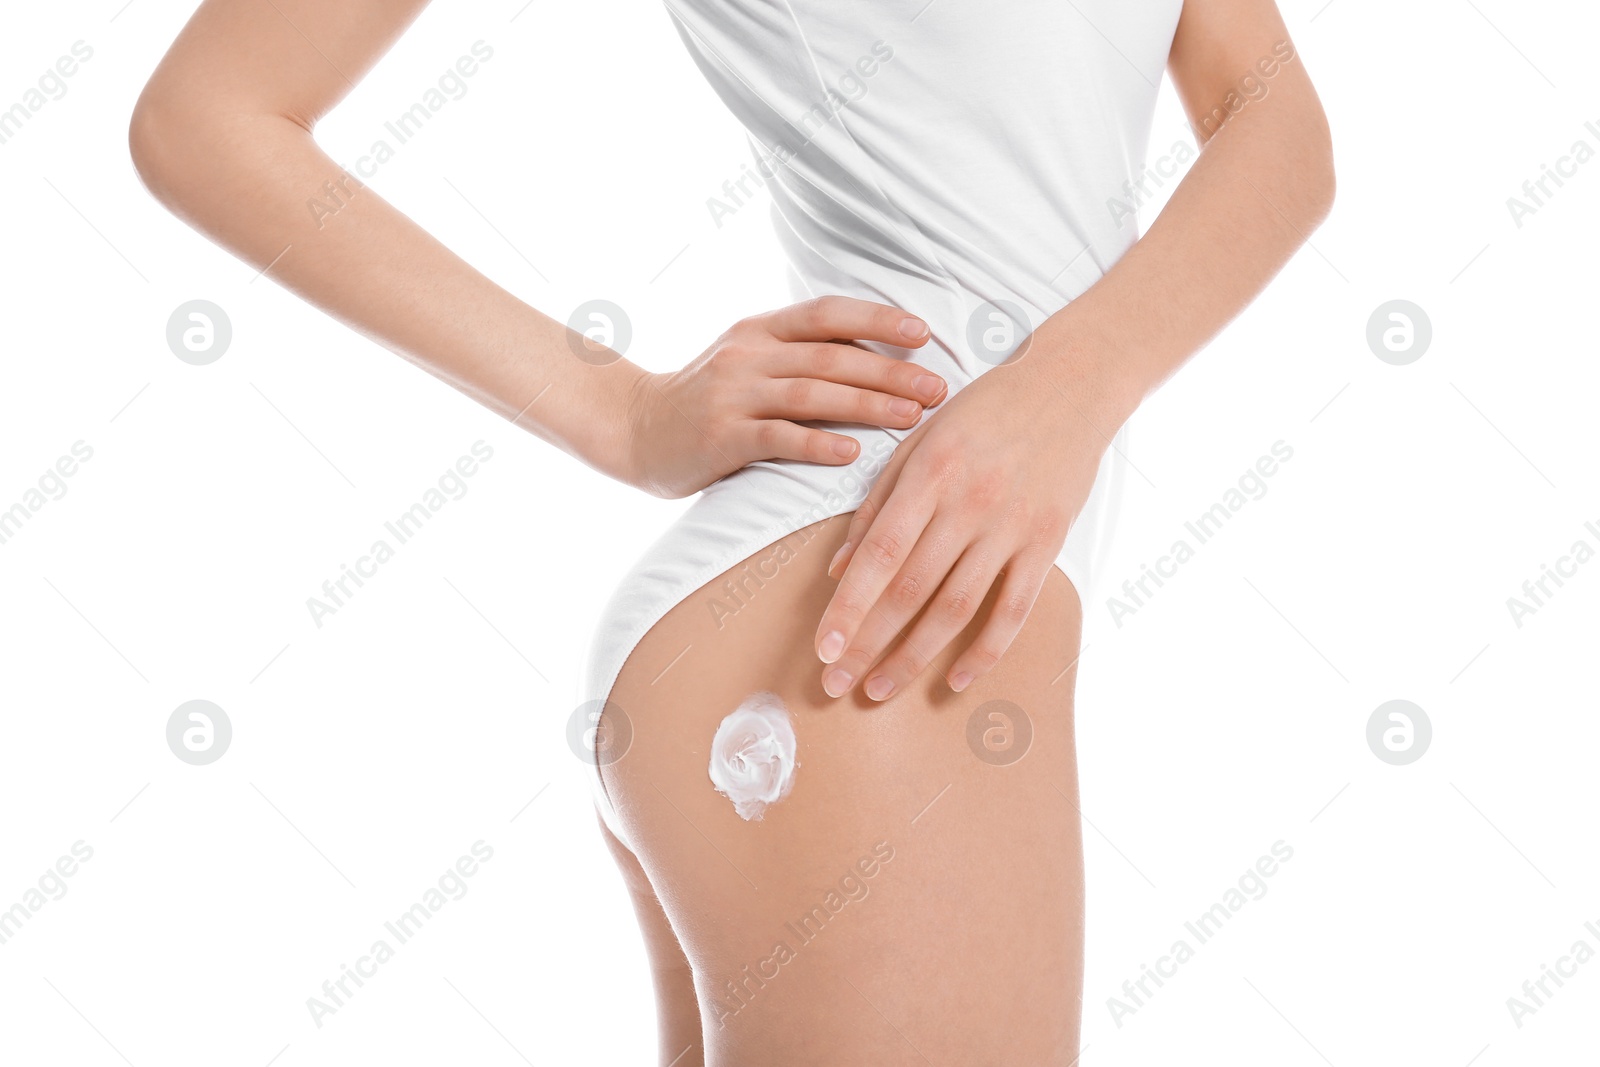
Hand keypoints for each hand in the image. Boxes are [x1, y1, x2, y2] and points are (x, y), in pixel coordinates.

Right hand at [623, 297, 947, 498]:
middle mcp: (748, 354)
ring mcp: (732, 395)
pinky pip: (777, 438)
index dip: (878, 318)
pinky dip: (818, 445)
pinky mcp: (721, 438)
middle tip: (938, 389)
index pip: (827, 312)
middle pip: (831, 356)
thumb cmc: (708, 399)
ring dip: (867, 405)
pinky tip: (853, 454)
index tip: (924, 333)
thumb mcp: (748, 359)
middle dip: (890, 371)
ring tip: (911, 418)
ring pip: (811, 394)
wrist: (636, 429)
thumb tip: (878, 354)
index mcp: (760, 329)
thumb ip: (800, 353)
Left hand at [812, 356, 1121, 699]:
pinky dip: (985, 651)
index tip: (822, 649)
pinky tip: (955, 680)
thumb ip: (876, 504)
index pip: (878, 555)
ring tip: (879, 689)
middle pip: (909, 591)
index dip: (847, 608)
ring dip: (914, 657)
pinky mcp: (1048, 542)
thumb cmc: (985, 409)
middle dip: (867, 644)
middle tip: (836, 684)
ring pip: (956, 608)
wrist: (1072, 383)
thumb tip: (839, 570)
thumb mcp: (920, 440)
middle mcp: (968, 504)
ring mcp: (1012, 526)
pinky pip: (1014, 609)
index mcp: (929, 474)